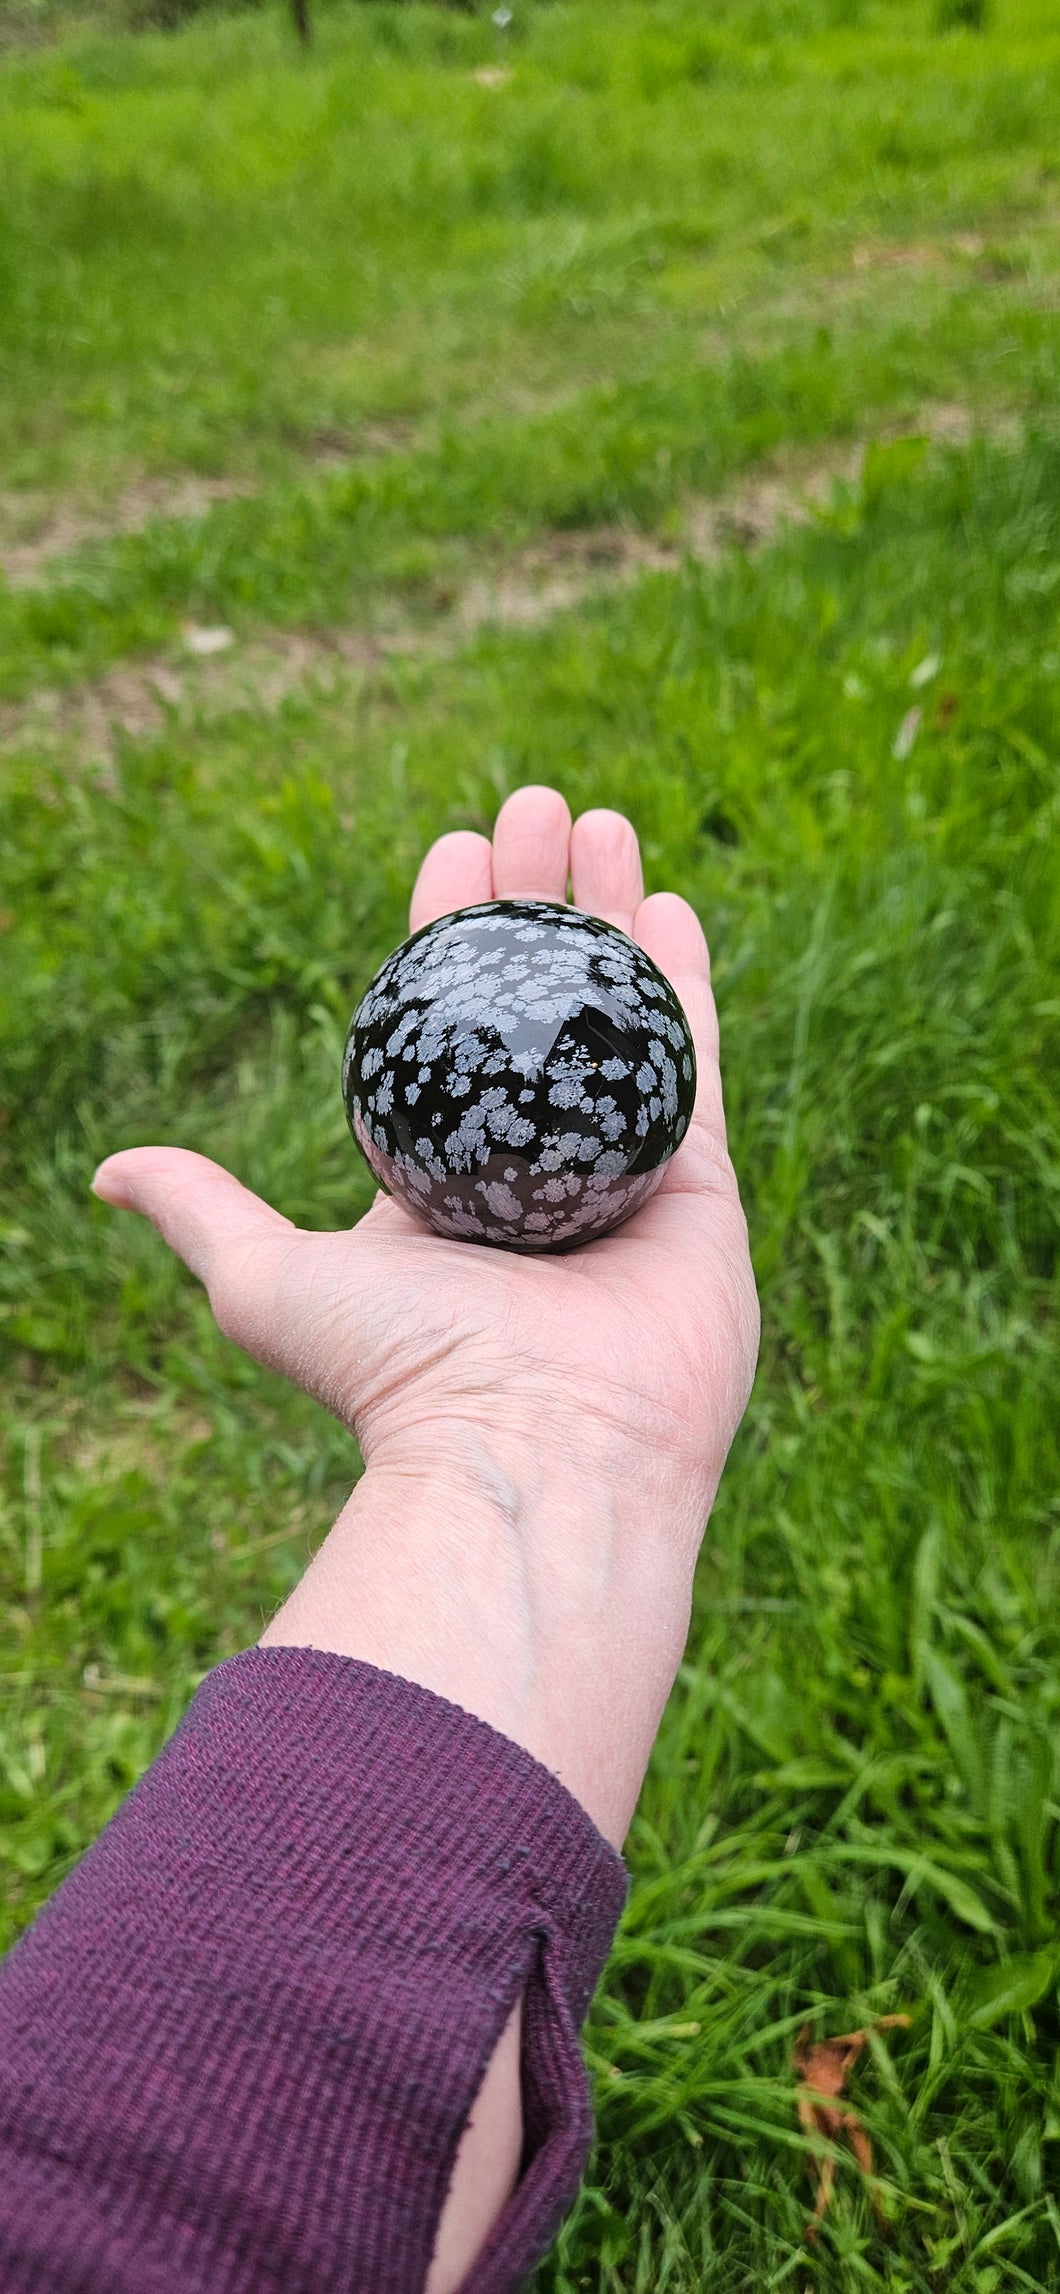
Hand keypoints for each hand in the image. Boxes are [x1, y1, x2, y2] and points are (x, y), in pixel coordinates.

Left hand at [93, 787, 758, 1845]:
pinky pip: (694, 1062)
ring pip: (617, 1012)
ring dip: (611, 913)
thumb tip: (110, 1170)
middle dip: (534, 898)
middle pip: (535, 997)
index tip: (447, 852)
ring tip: (605, 820)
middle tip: (533, 808)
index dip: (444, 931)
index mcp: (441, 1177)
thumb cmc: (401, 1372)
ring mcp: (619, 1171)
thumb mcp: (268, 1281)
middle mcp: (532, 1165)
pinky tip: (673, 907)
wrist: (536, 1454)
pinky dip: (685, 982)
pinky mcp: (698, 1188)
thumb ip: (204, 1212)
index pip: (442, 1021)